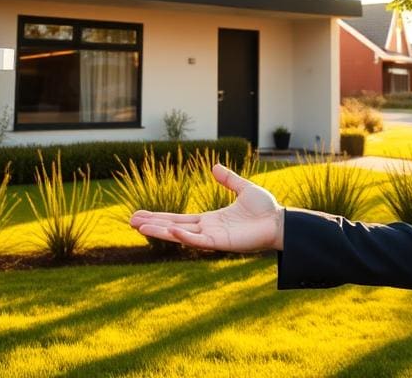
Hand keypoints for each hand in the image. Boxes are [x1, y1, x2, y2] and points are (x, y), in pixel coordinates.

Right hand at [129, 164, 283, 251]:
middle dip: (152, 225)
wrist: (280, 221)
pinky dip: (185, 237)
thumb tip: (214, 167)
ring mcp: (213, 238)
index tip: (141, 215)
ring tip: (140, 227)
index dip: (160, 217)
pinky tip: (170, 230)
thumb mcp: (243, 188)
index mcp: (210, 219)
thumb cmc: (264, 209)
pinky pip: (199, 241)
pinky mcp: (222, 243)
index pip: (179, 219)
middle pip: (174, 227)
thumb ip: (228, 180)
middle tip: (130, 222)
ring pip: (181, 234)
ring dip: (161, 231)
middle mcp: (208, 230)